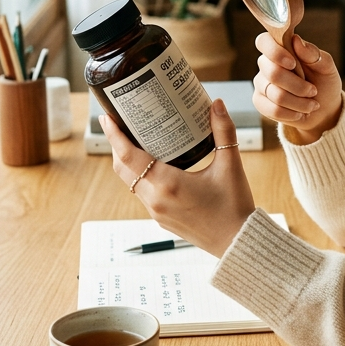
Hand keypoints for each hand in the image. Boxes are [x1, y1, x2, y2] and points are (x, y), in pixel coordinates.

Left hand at [99, 100, 255, 257]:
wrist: (237, 242)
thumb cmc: (234, 207)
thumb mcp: (230, 165)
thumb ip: (223, 131)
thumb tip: (216, 104)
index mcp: (168, 185)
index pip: (130, 156)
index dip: (115, 136)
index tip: (107, 117)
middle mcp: (155, 199)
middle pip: (123, 168)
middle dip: (117, 144)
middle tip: (119, 122)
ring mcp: (156, 211)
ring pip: (130, 181)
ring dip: (127, 160)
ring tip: (132, 139)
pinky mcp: (161, 218)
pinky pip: (142, 192)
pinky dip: (140, 175)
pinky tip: (152, 163)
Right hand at [253, 33, 341, 143]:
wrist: (323, 109)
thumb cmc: (324, 83)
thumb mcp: (326, 67)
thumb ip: (313, 54)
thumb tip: (297, 41)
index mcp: (281, 48)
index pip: (264, 41)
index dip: (275, 53)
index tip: (293, 64)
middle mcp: (267, 64)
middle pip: (273, 73)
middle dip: (298, 86)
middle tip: (313, 90)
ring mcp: (261, 83)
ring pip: (275, 94)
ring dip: (299, 102)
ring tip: (312, 104)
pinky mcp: (260, 102)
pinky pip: (272, 109)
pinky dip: (292, 113)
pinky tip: (300, 113)